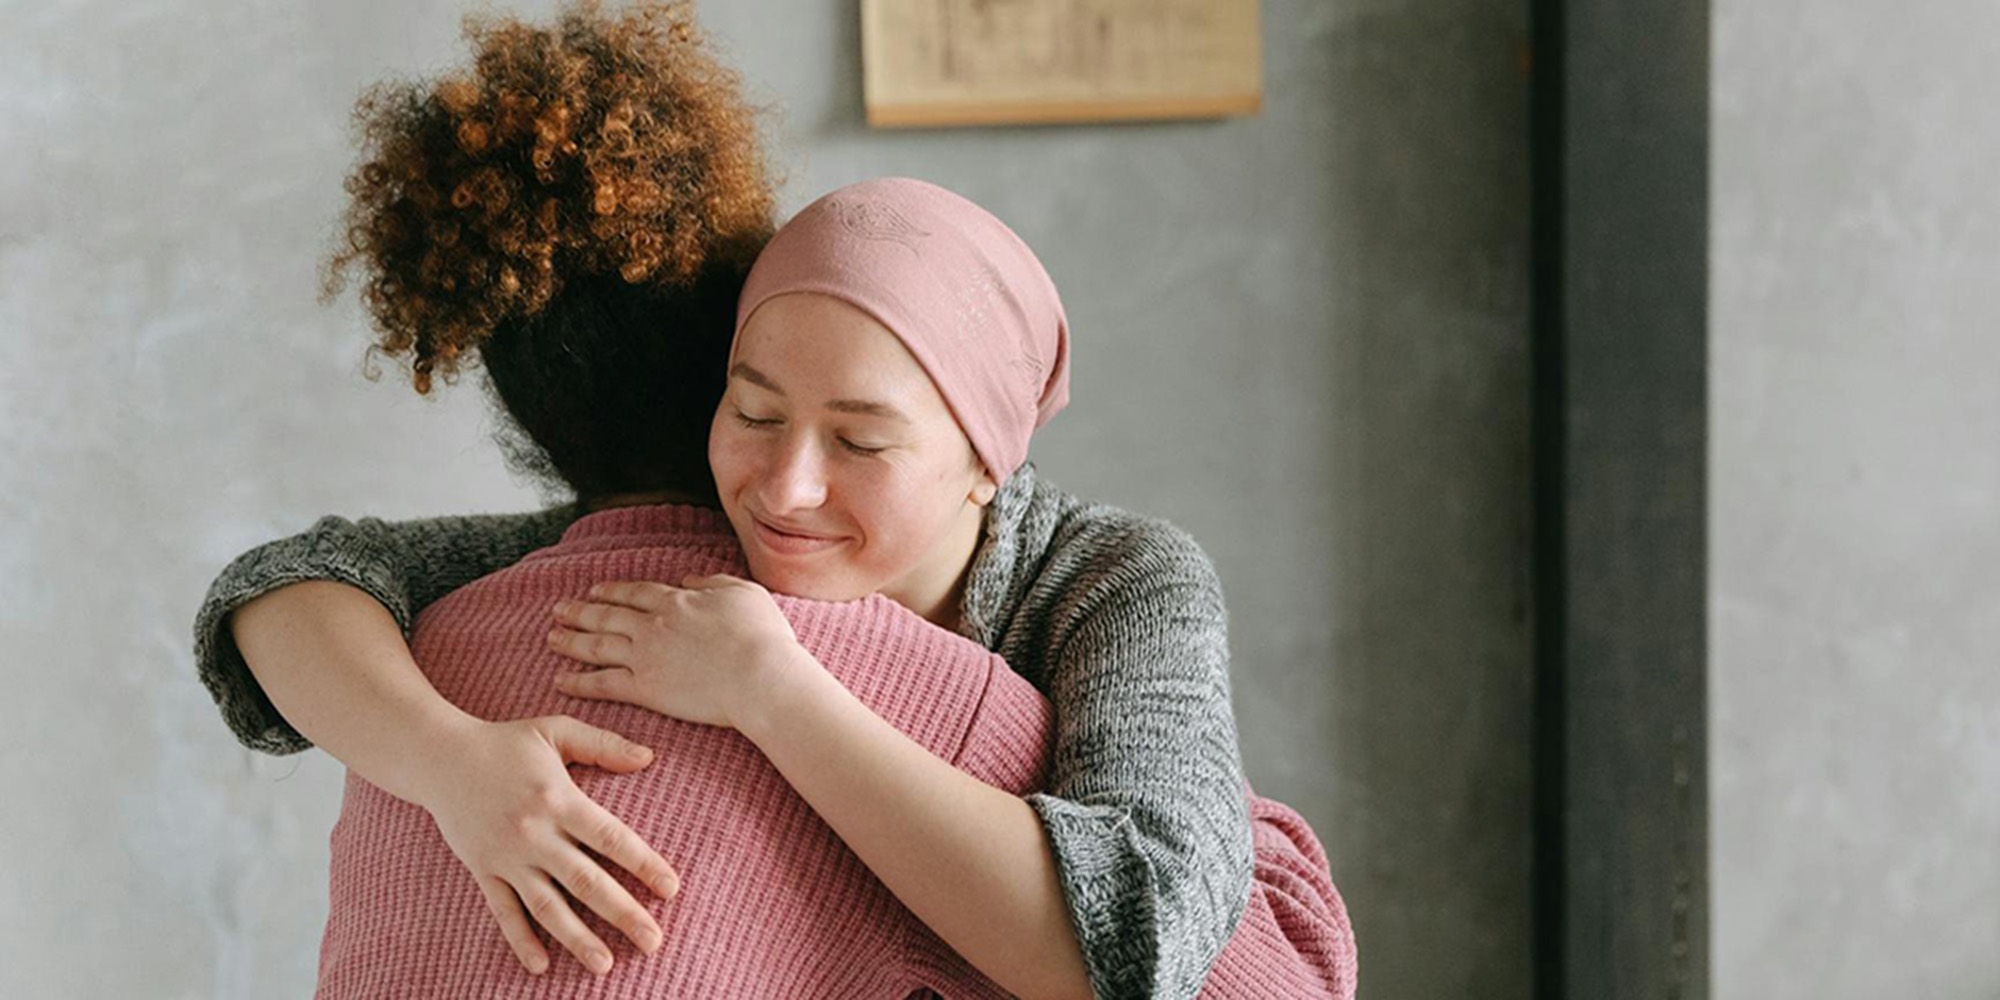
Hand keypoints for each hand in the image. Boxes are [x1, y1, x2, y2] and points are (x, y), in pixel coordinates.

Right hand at [409, 715, 680, 976]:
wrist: (438, 757)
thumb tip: (649, 757)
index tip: (671, 889)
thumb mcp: (555, 730)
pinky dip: (521, 940)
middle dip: (623, 913)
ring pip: (547, 906)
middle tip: (653, 942)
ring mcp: (507, 857)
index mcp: (559, 799)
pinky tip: (541, 966)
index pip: (611, 838)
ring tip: (606, 964)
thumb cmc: (504, 742)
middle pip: (586, 881)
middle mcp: (535, 833)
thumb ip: (604, 745)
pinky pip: (503, 911)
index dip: (644, 864)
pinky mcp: (483, 871)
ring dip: (578, 938)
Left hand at [547, 575, 812, 730]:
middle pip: (607, 615)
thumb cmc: (762, 635)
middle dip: (580, 611)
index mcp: (676, 601)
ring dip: (571, 641)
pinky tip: (561, 679)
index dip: (612, 591)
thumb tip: (689, 579)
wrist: (760, 676)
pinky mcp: (645, 689)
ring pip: (597, 645)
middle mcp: (653, 625)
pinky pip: (602, 683)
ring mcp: (645, 657)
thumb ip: (713, 582)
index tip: (595, 590)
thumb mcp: (744, 592)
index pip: (635, 592)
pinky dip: (579, 681)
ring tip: (551, 638)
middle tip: (558, 609)